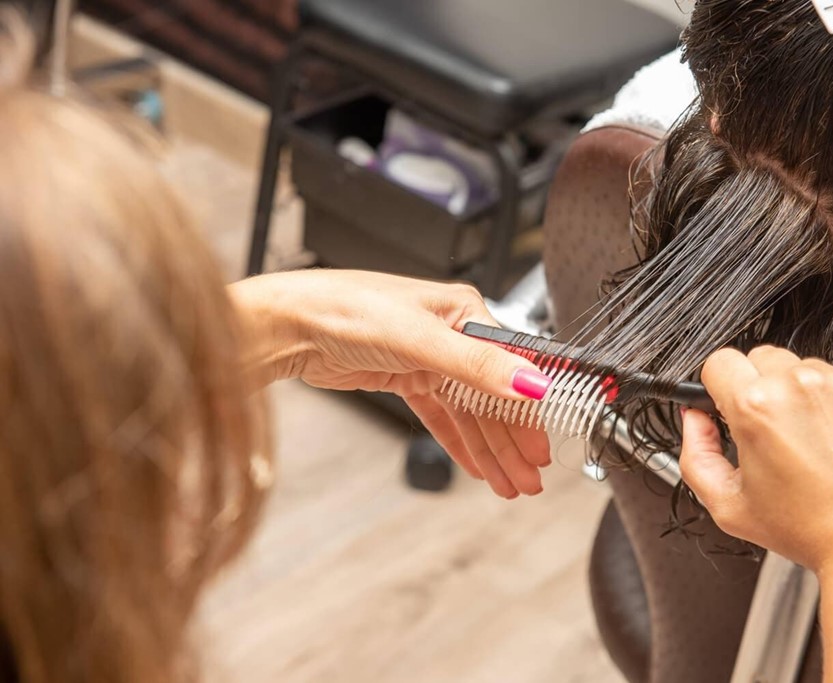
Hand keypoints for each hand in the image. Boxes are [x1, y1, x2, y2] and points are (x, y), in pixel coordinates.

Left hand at [229, 270, 551, 497]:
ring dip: (488, 449)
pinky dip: (459, 441)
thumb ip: (477, 365)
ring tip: (507, 484)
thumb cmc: (345, 310)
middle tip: (528, 481)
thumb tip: (530, 382)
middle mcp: (451, 333)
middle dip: (511, 443)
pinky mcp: (406, 376)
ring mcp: (428, 356)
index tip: (540, 449)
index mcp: (464, 312)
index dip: (527, 415)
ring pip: (469, 412)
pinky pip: (442, 416)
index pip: (510, 370)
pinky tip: (476, 466)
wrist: (289, 326)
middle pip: (493, 397)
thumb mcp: (418, 339)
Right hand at [678, 345, 832, 574]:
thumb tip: (694, 419)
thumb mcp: (729, 506)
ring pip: (804, 368)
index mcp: (754, 407)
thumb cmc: (810, 531)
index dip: (720, 386)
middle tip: (777, 432)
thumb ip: (695, 455)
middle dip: (761, 388)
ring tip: (818, 442)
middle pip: (761, 358)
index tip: (731, 405)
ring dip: (803, 395)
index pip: (719, 362)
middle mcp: (797, 384)